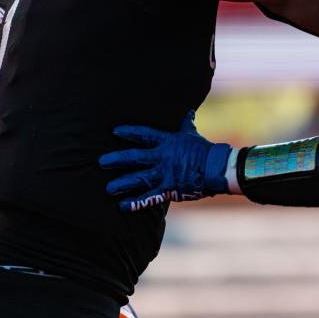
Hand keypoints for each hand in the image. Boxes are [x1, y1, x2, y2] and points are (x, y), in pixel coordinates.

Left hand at [98, 111, 231, 211]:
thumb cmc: (204, 150)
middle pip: (135, 158)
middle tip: (102, 162)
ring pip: (139, 179)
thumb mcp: (192, 134)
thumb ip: (186, 124)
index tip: (115, 132)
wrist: (216, 168)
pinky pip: (149, 197)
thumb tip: (188, 111)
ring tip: (108, 188)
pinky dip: (136, 202)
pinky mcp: (168, 190)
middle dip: (117, 159)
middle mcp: (162, 158)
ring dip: (122, 183)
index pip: (144, 135)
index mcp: (167, 142)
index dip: (129, 133)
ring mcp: (164, 175)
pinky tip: (123, 206)